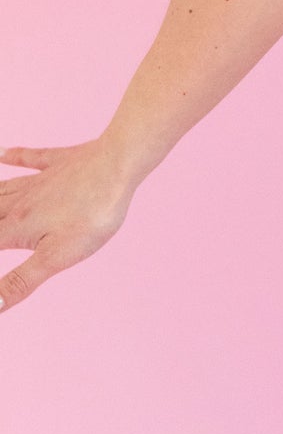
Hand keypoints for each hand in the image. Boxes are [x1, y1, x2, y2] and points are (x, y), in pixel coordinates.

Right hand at [0, 140, 137, 313]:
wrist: (119, 166)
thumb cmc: (92, 214)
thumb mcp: (56, 257)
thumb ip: (21, 281)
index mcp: (17, 227)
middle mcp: (22, 201)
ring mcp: (41, 179)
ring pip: (2, 189)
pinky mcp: (61, 162)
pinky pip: (32, 158)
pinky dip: (15, 156)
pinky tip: (3, 153)